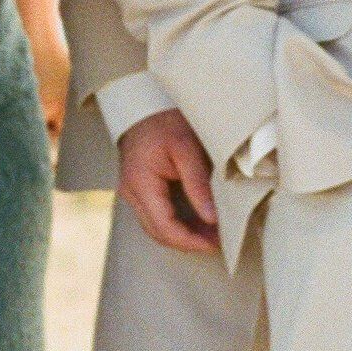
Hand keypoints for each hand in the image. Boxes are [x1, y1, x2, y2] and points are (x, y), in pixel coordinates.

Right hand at [117, 108, 220, 255]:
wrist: (145, 106)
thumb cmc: (165, 121)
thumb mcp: (187, 148)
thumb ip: (199, 185)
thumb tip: (212, 218)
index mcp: (141, 183)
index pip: (164, 226)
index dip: (190, 241)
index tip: (215, 244)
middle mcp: (132, 193)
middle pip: (159, 233)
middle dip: (189, 242)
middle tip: (219, 242)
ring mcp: (133, 193)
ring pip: (157, 228)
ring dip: (184, 235)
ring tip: (214, 235)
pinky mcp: (139, 191)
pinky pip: (157, 216)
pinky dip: (177, 224)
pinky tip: (199, 222)